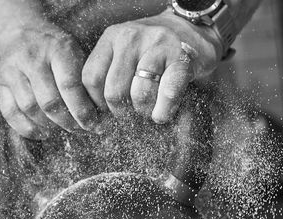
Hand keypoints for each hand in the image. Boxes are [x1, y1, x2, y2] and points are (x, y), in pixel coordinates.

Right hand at [0, 23, 98, 138]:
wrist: (22, 31)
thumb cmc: (57, 51)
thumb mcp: (76, 54)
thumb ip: (86, 82)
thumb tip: (100, 117)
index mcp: (58, 48)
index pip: (70, 86)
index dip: (82, 111)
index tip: (93, 125)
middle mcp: (31, 57)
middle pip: (49, 101)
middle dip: (67, 122)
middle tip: (78, 129)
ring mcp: (11, 69)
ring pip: (30, 108)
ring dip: (49, 126)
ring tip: (62, 128)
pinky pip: (10, 113)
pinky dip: (27, 128)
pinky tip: (42, 133)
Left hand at [82, 10, 222, 122]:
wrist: (191, 34)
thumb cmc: (150, 57)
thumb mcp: (123, 58)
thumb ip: (106, 78)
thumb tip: (92, 119)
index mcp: (111, 38)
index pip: (91, 79)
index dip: (96, 105)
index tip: (105, 115)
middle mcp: (131, 37)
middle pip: (114, 92)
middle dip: (122, 112)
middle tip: (132, 113)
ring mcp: (157, 45)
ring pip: (139, 95)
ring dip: (143, 112)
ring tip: (148, 111)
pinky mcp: (181, 58)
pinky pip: (167, 93)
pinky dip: (163, 111)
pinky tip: (161, 115)